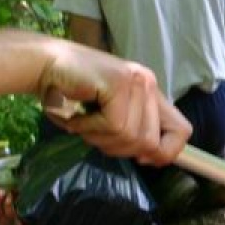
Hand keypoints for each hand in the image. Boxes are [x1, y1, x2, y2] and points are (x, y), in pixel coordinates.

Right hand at [39, 43, 191, 166]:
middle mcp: (148, 84)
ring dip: (99, 138)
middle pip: (152, 142)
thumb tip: (151, 157)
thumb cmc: (69, 94)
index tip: (141, 158)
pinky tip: (77, 116)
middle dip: (119, 148)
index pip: (182, 131)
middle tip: (94, 133)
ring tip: (83, 122)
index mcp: (150, 93)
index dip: (165, 152)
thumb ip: (131, 132)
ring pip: (131, 136)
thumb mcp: (107, 117)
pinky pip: (113, 126)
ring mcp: (136, 81)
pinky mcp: (120, 82)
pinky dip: (89, 129)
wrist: (42, 65)